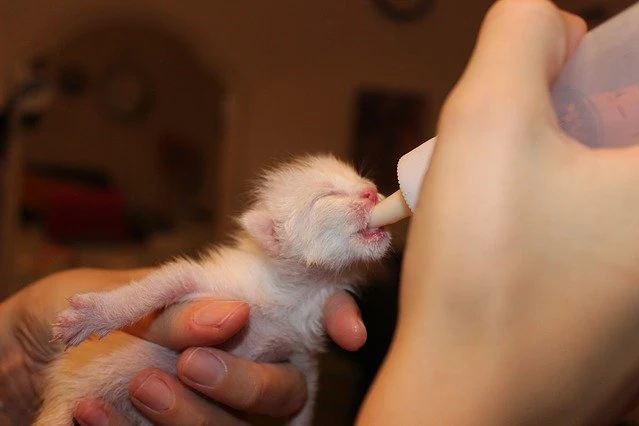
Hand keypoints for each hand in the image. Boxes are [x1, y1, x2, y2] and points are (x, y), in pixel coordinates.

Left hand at [0, 268, 365, 424]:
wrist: (7, 358)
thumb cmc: (64, 315)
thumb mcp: (110, 293)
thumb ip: (172, 304)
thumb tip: (232, 315)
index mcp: (235, 319)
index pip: (304, 321)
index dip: (337, 320)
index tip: (347, 334)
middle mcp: (236, 371)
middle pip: (282, 392)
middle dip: (247, 381)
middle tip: (191, 363)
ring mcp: (208, 414)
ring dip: (194, 415)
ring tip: (140, 386)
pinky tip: (91, 417)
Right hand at [359, 1, 638, 424]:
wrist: (465, 399)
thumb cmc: (481, 273)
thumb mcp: (487, 120)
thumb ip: (520, 36)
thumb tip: (553, 29)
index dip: (600, 70)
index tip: (554, 92)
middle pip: (632, 133)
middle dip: (579, 120)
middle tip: (524, 145)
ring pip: (614, 187)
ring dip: (567, 170)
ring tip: (506, 202)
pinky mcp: (633, 314)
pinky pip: (608, 234)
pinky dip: (568, 216)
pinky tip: (518, 242)